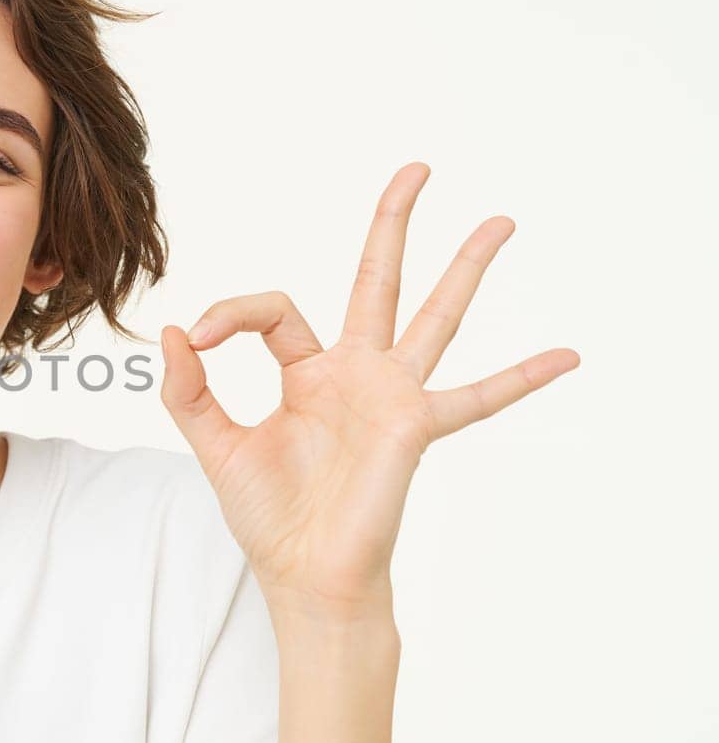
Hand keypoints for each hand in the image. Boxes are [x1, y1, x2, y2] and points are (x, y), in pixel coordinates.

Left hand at [159, 162, 579, 624]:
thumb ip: (189, 390)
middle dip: (393, 224)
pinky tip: (567, 356)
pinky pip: (477, 398)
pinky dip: (522, 378)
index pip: (273, 311)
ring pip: (435, 317)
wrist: (303, 574)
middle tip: (418, 168)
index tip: (199, 339)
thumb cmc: (268, 515)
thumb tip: (175, 330)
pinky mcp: (414, 426)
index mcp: (306, 373)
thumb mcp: (214, 445)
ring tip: (500, 220)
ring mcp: (391, 396)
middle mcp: (355, 374)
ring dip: (466, 267)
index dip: (231, 314)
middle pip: (377, 281)